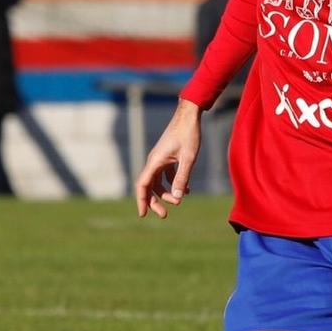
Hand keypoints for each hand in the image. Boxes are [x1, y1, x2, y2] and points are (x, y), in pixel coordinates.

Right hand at [134, 101, 203, 217]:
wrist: (190, 115)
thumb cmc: (189, 134)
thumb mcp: (188, 158)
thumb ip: (182, 177)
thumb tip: (177, 197)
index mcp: (155, 161)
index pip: (143, 184)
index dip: (141, 200)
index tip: (143, 214)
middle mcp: (154, 161)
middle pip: (149, 186)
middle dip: (155, 201)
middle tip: (164, 215)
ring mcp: (160, 159)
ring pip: (158, 181)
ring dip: (166, 193)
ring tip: (180, 200)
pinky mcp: (167, 157)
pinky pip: (167, 175)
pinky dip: (174, 183)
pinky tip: (187, 190)